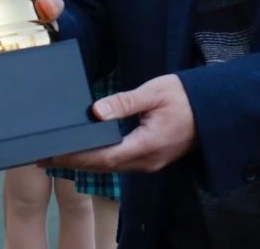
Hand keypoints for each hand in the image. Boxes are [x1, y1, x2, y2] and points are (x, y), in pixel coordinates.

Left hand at [41, 74, 196, 172]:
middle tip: (44, 155)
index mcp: (148, 144)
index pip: (105, 156)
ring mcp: (150, 163)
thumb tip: (95, 112)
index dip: (77, 157)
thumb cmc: (185, 96)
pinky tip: (86, 151)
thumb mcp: (154, 92)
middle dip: (74, 162)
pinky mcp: (151, 158)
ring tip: (58, 153)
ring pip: (112, 167)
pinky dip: (100, 158)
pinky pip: (121, 162)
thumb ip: (124, 103)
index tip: (53, 153)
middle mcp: (148, 161)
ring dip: (85, 162)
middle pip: (104, 166)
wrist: (215, 108)